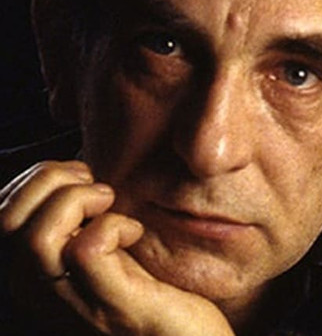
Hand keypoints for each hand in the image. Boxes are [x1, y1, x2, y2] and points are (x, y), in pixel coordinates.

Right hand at [0, 161, 234, 335]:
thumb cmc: (146, 286)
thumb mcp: (102, 249)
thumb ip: (78, 224)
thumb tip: (72, 177)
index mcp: (35, 276)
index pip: (0, 218)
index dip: (31, 181)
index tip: (75, 175)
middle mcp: (43, 295)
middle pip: (7, 222)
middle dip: (49, 179)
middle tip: (94, 185)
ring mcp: (77, 303)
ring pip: (38, 238)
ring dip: (77, 199)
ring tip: (109, 201)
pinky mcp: (115, 306)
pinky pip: (87, 252)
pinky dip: (112, 225)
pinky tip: (134, 231)